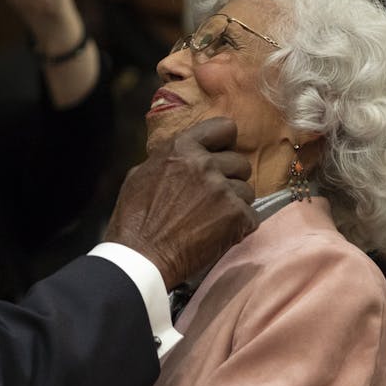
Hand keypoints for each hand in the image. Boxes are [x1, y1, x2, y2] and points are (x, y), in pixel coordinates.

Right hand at [106, 117, 257, 287]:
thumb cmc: (134, 221)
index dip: (225, 143)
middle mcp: (204, 164)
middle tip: (214, 198)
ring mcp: (222, 190)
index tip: (222, 155)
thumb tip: (180, 157)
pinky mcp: (235, 216)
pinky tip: (220, 234)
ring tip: (214, 220)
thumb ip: (167, 160)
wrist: (141, 258)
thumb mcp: (140, 175)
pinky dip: (240, 227)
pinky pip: (252, 216)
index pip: (224, 128)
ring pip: (248, 191)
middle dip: (231, 179)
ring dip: (235, 205)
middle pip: (240, 163)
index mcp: (181, 148)